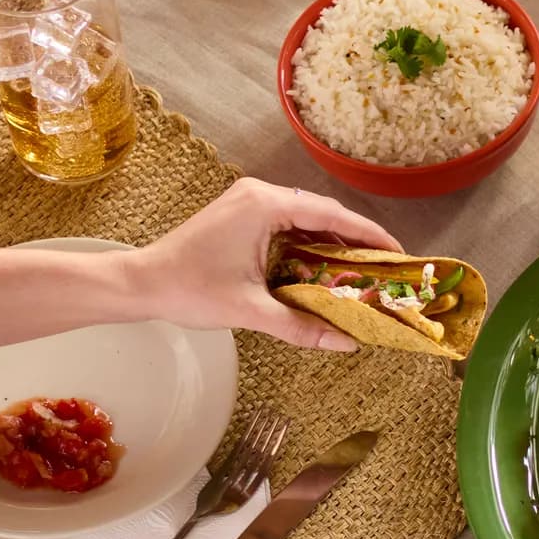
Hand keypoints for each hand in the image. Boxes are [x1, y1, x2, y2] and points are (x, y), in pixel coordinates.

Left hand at [132, 177, 402, 350]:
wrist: (140, 283)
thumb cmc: (189, 290)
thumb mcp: (251, 310)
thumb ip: (302, 326)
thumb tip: (347, 343)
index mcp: (264, 205)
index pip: (331, 214)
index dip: (369, 234)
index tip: (398, 253)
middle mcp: (259, 195)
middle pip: (323, 212)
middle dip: (357, 239)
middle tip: (386, 266)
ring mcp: (249, 202)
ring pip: (307, 218)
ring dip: (334, 242)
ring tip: (363, 269)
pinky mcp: (242, 215)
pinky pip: (289, 224)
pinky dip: (311, 243)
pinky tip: (326, 267)